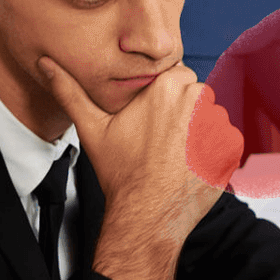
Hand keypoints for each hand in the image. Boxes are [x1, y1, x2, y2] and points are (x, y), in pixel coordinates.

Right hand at [39, 58, 223, 279]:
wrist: (146, 216)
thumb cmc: (121, 173)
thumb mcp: (92, 128)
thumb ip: (70, 91)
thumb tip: (46, 64)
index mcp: (169, 87)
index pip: (177, 75)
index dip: (165, 96)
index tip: (154, 118)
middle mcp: (198, 101)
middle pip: (195, 95)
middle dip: (183, 113)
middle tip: (162, 140)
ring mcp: (219, 126)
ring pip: (211, 118)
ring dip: (199, 132)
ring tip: (176, 156)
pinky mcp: (232, 149)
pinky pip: (226, 141)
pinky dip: (213, 152)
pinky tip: (190, 166)